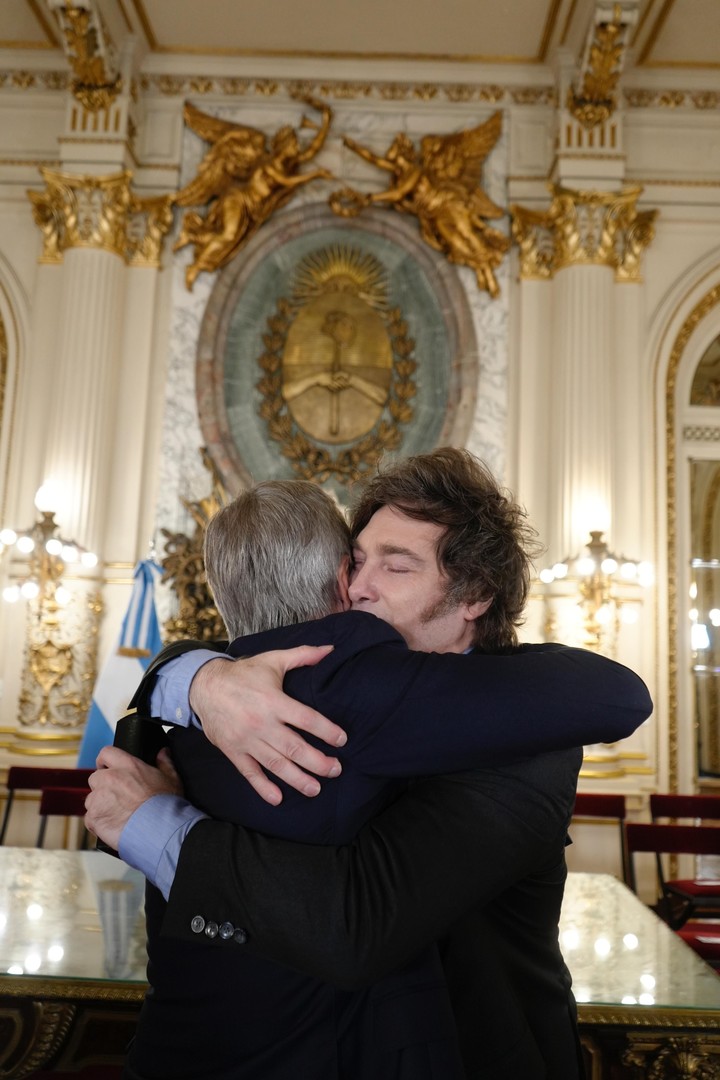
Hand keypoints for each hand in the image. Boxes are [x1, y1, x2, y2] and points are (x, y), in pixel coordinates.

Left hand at [85, 745, 181, 851]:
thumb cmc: (165, 805)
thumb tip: (163, 753)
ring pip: (91, 800)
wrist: (158, 830)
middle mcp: (110, 779)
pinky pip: (90, 819)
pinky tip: (113, 826)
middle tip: (116, 797)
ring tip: (117, 815)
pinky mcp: (94, 817)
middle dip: (102, 786)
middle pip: (95, 778)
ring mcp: (99, 798)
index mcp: (127, 766)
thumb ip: (165, 762)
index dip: (105, 760)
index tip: (106, 767)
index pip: (106, 753)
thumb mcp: (171, 779)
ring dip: (100, 806)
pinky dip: (99, 823)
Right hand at [189, 644, 345, 804]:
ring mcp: (246, 739)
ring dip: (297, 778)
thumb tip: (330, 649)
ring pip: (276, 764)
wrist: (204, 686)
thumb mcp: (273, 660)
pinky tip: (278, 798)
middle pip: (294, 747)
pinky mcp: (233, 751)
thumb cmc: (244, 673)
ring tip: (316, 789)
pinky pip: (249, 772)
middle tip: (336, 770)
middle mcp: (261, 722)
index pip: (306, 719)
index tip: (342, 740)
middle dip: (318, 762)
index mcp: (273, 700)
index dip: (327, 730)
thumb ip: (303, 655)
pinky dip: (263, 787)